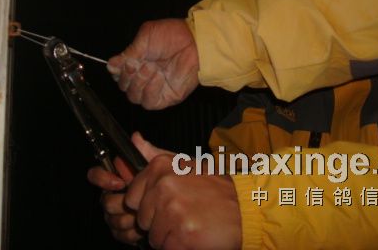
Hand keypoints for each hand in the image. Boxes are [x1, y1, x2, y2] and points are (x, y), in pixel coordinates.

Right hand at [87, 133, 172, 244]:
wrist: (187, 207)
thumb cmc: (177, 184)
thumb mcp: (166, 165)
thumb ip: (149, 152)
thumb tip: (136, 138)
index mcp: (122, 178)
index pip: (98, 175)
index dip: (103, 178)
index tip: (119, 181)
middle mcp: (116, 195)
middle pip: (105, 200)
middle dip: (121, 203)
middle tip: (137, 204)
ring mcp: (119, 213)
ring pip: (112, 218)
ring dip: (129, 219)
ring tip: (144, 216)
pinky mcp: (124, 231)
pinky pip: (119, 234)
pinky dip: (132, 233)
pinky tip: (143, 228)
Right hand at [107, 19, 199, 109]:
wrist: (195, 42)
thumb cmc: (172, 35)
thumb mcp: (146, 37)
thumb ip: (129, 53)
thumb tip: (111, 65)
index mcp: (136, 62)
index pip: (118, 74)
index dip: (118, 71)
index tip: (123, 63)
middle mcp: (143, 77)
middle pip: (124, 87)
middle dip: (128, 76)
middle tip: (137, 64)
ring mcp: (154, 88)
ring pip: (134, 97)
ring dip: (139, 83)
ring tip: (151, 68)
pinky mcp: (166, 97)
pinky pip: (150, 102)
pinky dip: (150, 91)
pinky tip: (158, 77)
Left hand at [124, 136, 242, 249]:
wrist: (246, 206)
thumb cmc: (214, 187)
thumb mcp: (184, 162)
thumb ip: (155, 154)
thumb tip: (135, 139)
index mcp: (160, 168)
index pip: (132, 199)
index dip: (147, 207)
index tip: (164, 205)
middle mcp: (164, 186)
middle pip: (142, 220)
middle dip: (158, 223)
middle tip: (182, 215)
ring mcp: (173, 211)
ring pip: (154, 237)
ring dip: (170, 236)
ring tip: (190, 224)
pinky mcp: (183, 234)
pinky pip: (167, 249)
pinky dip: (180, 247)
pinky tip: (195, 235)